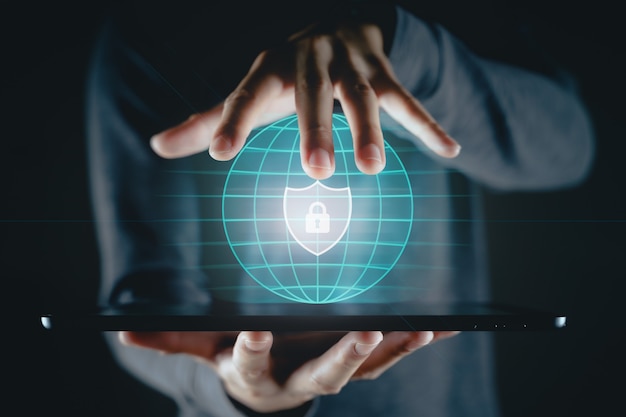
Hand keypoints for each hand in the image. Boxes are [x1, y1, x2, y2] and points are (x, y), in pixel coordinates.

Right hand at [120, 330, 457, 412]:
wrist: (271, 384)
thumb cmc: (239, 358)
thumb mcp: (204, 349)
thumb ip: (171, 338)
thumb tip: (123, 330)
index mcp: (258, 373)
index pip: (251, 362)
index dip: (252, 349)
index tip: (255, 330)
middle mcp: (300, 378)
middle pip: (323, 374)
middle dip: (343, 356)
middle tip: (363, 332)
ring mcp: (334, 371)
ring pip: (367, 366)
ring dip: (393, 349)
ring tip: (420, 329)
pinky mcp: (358, 361)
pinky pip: (390, 354)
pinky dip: (416, 342)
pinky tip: (443, 326)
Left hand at [150, 19, 459, 178]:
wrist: (337, 25)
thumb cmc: (285, 73)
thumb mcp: (251, 91)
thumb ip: (210, 118)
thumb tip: (156, 146)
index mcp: (271, 67)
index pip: (247, 95)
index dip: (233, 121)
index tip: (219, 155)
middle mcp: (311, 59)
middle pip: (314, 94)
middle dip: (316, 128)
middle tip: (318, 171)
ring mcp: (352, 63)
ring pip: (365, 95)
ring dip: (372, 127)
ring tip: (373, 167)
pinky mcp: (387, 71)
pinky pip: (410, 98)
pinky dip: (429, 124)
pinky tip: (451, 150)